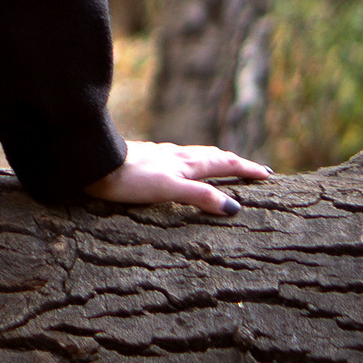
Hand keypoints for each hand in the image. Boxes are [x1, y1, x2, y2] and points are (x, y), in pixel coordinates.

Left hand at [83, 140, 271, 215]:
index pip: (225, 163)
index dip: (247, 169)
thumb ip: (200, 196)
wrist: (93, 163)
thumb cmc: (130, 178)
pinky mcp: (146, 159)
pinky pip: (179, 159)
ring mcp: (161, 155)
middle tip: (255, 169)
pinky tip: (181, 166)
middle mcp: (177, 155)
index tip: (268, 175)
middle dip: (236, 163)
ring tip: (225, 165)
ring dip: (215, 160)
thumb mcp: (169, 189)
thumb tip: (234, 207)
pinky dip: (193, 162)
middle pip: (213, 156)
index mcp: (187, 163)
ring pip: (195, 156)